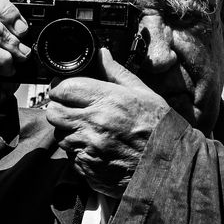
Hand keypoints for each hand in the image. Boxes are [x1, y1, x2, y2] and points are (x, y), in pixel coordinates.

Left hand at [46, 48, 169, 198]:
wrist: (169, 167)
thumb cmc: (160, 129)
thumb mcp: (144, 94)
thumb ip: (117, 73)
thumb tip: (101, 54)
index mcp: (108, 101)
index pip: (64, 88)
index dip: (62, 88)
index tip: (67, 90)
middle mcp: (94, 124)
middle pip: (53, 112)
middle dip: (59, 108)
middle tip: (74, 109)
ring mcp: (88, 148)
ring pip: (60, 136)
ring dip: (70, 132)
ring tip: (91, 131)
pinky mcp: (87, 168)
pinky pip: (71, 157)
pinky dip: (80, 152)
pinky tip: (99, 149)